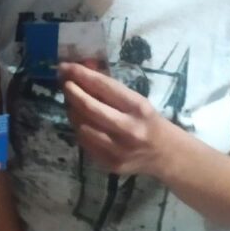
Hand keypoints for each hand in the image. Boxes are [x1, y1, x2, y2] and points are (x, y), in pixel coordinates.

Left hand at [59, 62, 178, 178]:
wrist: (165, 154)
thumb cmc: (148, 120)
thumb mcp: (136, 100)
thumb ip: (109, 88)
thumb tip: (80, 70)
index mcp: (137, 108)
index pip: (103, 87)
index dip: (81, 75)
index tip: (66, 66)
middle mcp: (128, 129)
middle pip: (89, 108)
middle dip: (72, 92)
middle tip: (64, 82)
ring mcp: (118, 150)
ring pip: (82, 126)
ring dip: (72, 111)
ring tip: (72, 102)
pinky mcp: (110, 164)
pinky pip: (84, 142)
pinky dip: (79, 128)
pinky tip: (81, 120)